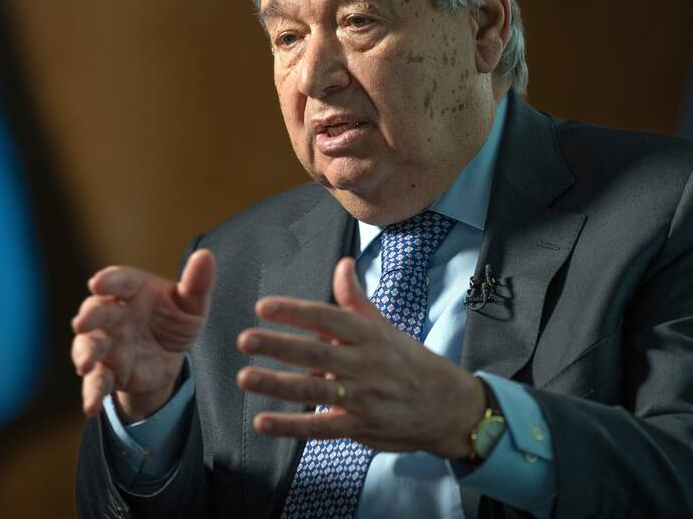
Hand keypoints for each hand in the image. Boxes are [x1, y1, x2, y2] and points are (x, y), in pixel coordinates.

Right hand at [71, 249, 215, 419]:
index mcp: (133, 290)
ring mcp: (108, 343)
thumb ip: (197, 283)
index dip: (108, 280)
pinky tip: (90, 407)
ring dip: (85, 355)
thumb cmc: (176, 318)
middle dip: (89, 317)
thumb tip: (206, 255)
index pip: (118, 281)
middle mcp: (115, 314)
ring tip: (85, 366)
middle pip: (96, 312)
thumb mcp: (192, 304)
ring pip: (89, 346)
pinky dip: (91, 393)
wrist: (171, 356)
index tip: (98, 282)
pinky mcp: (109, 371)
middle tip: (83, 322)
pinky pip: (96, 382)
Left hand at [235, 257, 484, 459]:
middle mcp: (366, 364)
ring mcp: (363, 397)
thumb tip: (342, 263)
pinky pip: (322, 428)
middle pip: (317, 353)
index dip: (295, 311)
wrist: (448, 406)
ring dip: (277, 384)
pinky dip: (292, 426)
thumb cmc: (408, 361)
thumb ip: (355, 298)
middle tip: (246, 339)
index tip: (263, 306)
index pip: (329, 317)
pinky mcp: (361, 427)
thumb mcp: (384, 326)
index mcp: (370, 334)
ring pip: (315, 390)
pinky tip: (263, 422)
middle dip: (279, 346)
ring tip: (244, 377)